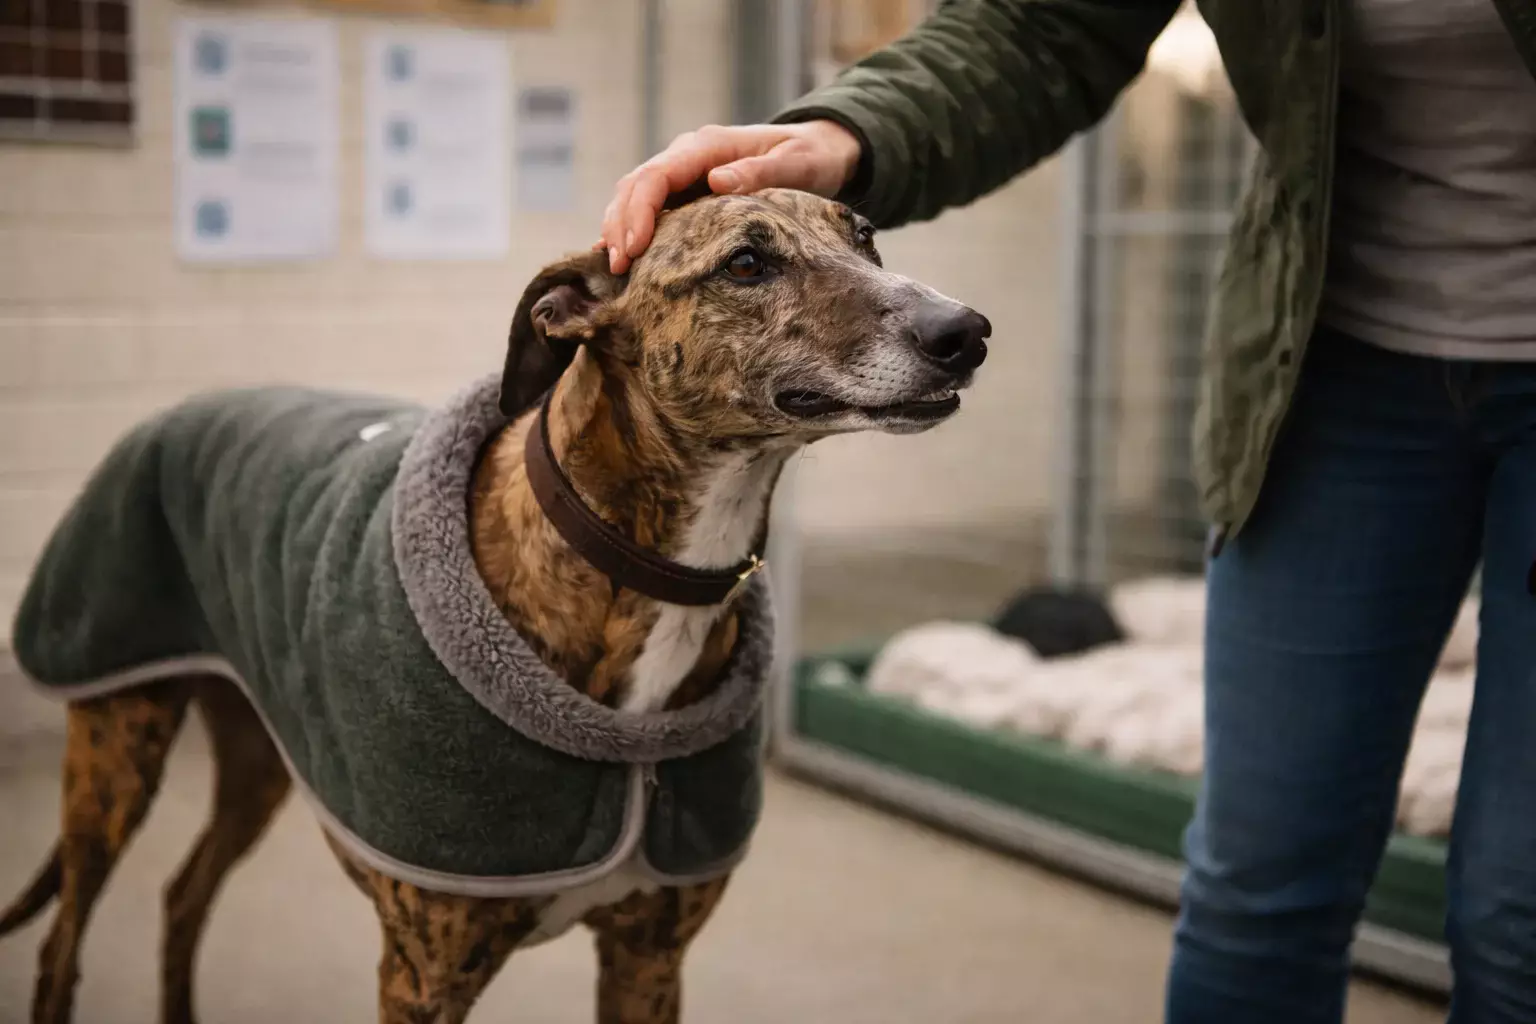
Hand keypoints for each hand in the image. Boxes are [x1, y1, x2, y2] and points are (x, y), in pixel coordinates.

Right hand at [598, 120, 862, 273]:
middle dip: (621, 225)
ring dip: (620, 229)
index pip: (657, 175)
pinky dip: (633, 230)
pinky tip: (623, 258)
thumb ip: (760, 171)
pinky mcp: (686, 191)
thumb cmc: (810, 156)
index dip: (640, 210)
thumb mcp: (796, 162)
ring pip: (634, 196)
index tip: (635, 247)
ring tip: (615, 269)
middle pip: (636, 185)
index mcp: (708, 145)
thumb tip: (717, 181)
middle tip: (617, 268)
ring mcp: (684, 173)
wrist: (816, 150)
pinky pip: (650, 208)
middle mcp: (688, 155)